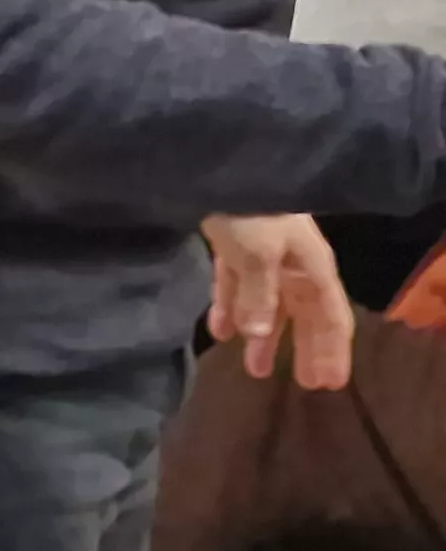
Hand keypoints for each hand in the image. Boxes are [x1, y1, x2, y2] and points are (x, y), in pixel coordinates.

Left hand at [205, 213, 352, 389]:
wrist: (218, 164)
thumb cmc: (250, 208)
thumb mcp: (259, 252)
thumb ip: (259, 293)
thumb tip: (258, 333)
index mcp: (311, 266)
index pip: (331, 316)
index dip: (332, 350)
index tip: (331, 383)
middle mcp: (293, 264)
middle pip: (305, 315)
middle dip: (306, 349)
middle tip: (307, 386)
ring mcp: (262, 255)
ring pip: (268, 306)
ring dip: (264, 338)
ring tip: (256, 371)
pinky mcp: (232, 247)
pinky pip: (235, 286)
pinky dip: (228, 309)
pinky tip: (219, 333)